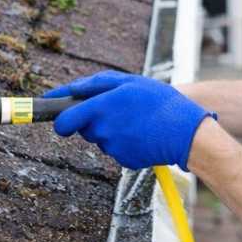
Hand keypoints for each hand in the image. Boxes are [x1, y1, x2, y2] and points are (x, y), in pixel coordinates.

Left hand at [45, 70, 213, 169]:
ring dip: (111, 129)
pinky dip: (125, 141)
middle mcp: (103, 129)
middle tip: (116, 111)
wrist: (186, 132)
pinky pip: (116, 149)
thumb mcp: (130, 82)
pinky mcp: (124, 159)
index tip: (55, 121)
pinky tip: (141, 133)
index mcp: (102, 106)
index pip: (65, 119)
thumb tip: (72, 90)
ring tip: (135, 120)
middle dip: (91, 121)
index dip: (57, 121)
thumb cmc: (160, 102)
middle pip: (83, 129)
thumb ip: (97, 84)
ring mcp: (113, 147)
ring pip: (101, 138)